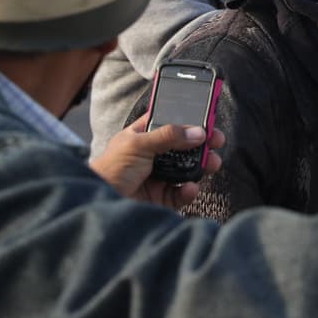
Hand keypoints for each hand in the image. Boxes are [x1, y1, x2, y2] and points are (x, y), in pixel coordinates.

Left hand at [90, 113, 225, 211]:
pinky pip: (182, 193)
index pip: (171, 121)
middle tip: (217, 140)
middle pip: (184, 145)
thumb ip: (168, 136)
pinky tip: (190, 187)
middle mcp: (154, 154)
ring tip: (212, 163)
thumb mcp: (138, 144)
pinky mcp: (162, 197)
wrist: (100, 202)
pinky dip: (189, 191)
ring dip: (202, 165)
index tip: (207, 116)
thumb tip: (197, 132)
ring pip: (188, 168)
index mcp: (145, 135)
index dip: (189, 119)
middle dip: (203, 143)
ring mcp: (159, 176)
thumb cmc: (110, 168)